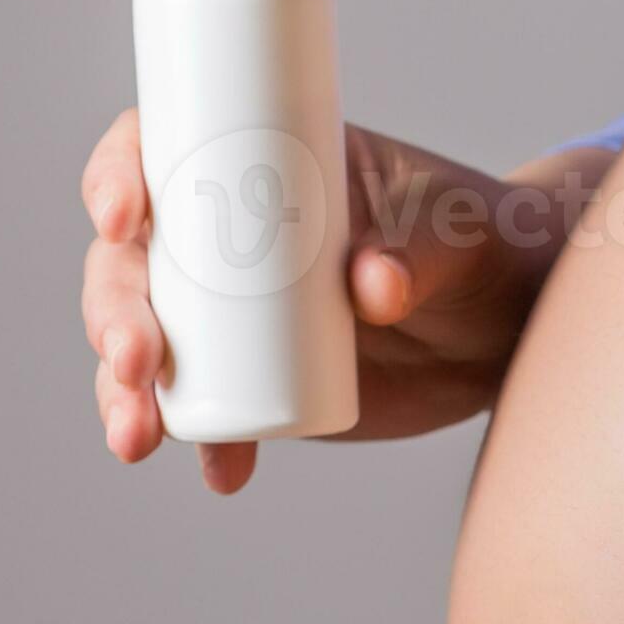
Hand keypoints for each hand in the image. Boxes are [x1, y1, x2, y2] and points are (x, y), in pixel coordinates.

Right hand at [80, 110, 609, 492]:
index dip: (118, 176)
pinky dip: (205, 444)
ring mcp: (234, 314)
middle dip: (112, 312)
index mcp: (259, 162)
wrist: (512, 326)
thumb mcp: (457, 232)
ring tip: (138, 438)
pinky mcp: (258, 380)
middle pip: (129, 262)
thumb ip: (420, 251)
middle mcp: (225, 236)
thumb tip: (374, 287)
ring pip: (146, 343)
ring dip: (123, 391)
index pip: (162, 150)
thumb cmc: (482, 243)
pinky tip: (224, 472)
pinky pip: (205, 412)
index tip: (123, 217)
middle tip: (136, 360)